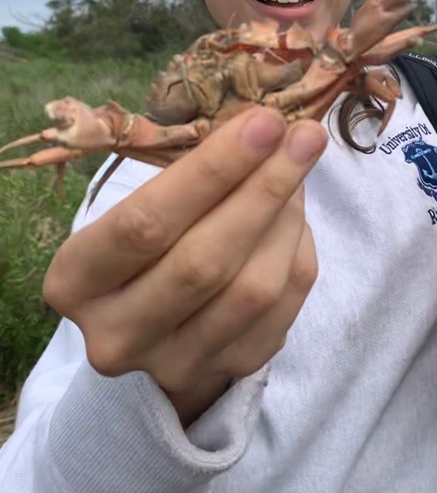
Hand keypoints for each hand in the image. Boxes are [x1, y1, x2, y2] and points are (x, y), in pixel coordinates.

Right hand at [43, 106, 326, 424]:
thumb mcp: (137, 210)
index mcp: (76, 280)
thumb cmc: (141, 250)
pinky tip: (296, 213)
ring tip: (300, 167)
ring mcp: (175, 363)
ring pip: (253, 288)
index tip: (263, 122)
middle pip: (204, 261)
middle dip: (264, 188)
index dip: (211, 170)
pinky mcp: (229, 370)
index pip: (145, 222)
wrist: (151, 332)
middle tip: (304, 136)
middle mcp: (117, 334)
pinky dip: (299, 249)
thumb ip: (186, 176)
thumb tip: (262, 126)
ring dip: (289, 218)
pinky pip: (283, 306)